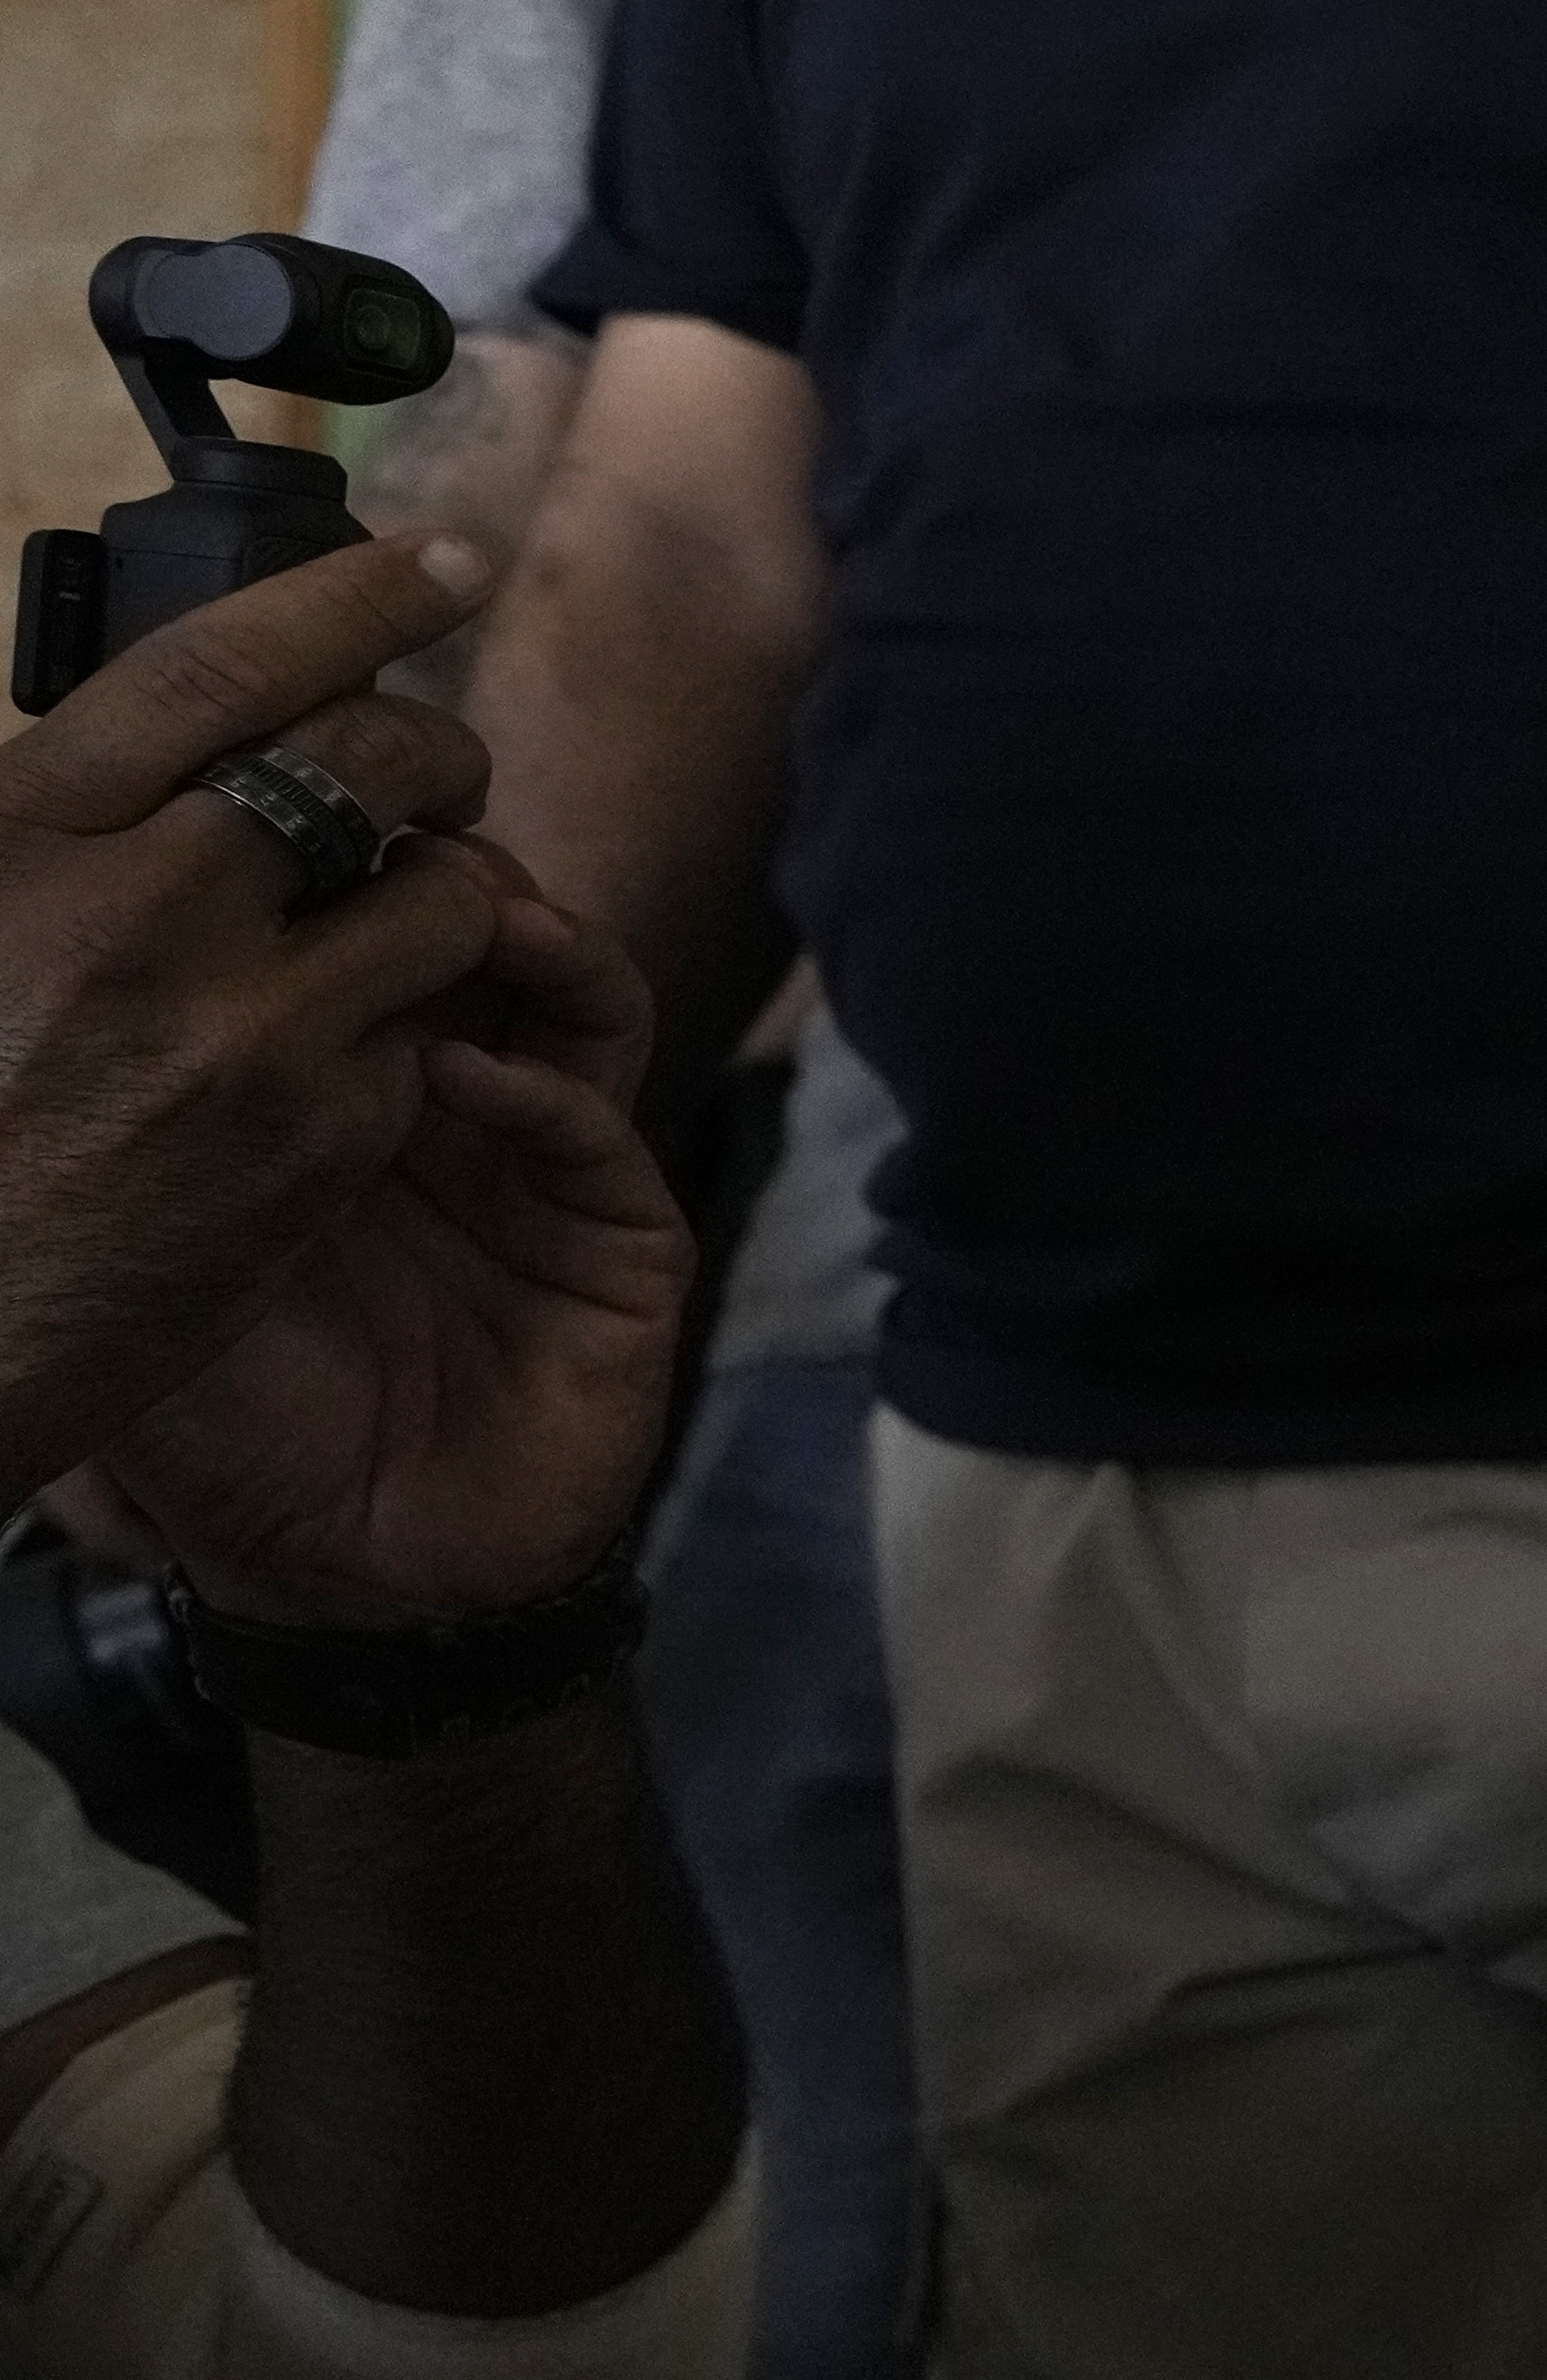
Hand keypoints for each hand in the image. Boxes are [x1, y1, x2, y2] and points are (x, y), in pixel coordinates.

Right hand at [0, 536, 532, 1498]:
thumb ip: (62, 823)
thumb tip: (180, 737)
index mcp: (23, 840)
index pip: (217, 670)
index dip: (352, 599)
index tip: (438, 561)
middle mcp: (139, 919)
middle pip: (370, 760)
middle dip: (433, 748)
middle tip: (434, 768)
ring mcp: (245, 1035)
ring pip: (442, 897)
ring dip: (443, 892)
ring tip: (392, 917)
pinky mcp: (323, 1141)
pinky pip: (424, 1036)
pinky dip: (407, 1033)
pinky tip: (342, 1058)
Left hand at [92, 872, 686, 1625]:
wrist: (346, 1583)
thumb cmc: (233, 1433)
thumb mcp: (148, 1261)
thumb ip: (145, 1133)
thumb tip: (92, 962)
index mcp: (341, 1101)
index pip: (369, 943)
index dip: (350, 862)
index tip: (299, 796)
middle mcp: (453, 1116)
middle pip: (480, 941)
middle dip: (446, 870)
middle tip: (399, 827)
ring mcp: (543, 1176)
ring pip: (576, 1006)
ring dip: (528, 942)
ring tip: (466, 911)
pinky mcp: (621, 1249)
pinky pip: (600, 1135)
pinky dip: (542, 1087)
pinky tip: (464, 1075)